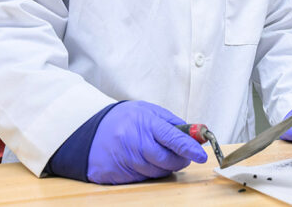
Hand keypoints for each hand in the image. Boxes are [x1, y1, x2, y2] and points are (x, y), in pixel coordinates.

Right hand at [87, 101, 207, 183]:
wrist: (90, 129)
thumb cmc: (124, 119)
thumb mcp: (149, 111)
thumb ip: (172, 123)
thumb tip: (194, 135)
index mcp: (145, 123)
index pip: (172, 138)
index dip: (189, 148)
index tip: (201, 155)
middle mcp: (134, 142)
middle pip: (166, 159)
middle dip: (179, 160)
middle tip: (183, 156)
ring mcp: (124, 159)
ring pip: (155, 172)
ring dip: (163, 167)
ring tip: (157, 154)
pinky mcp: (115, 174)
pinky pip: (141, 179)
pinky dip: (148, 172)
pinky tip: (142, 161)